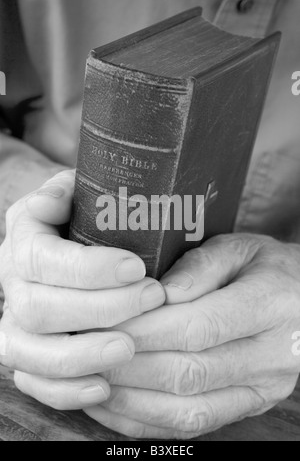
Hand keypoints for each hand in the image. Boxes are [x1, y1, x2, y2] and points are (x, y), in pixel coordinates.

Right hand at [0, 170, 164, 409]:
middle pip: (38, 308)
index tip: (137, 268)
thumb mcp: (74, 193)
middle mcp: (10, 285)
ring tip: (130, 348)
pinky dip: (66, 390)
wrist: (64, 243)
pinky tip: (104, 387)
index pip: (41, 259)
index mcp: (22, 241)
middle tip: (151, 299)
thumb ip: (65, 191)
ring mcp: (14, 324)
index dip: (88, 269)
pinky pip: (34, 382)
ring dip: (82, 354)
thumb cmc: (80, 218)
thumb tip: (51, 201)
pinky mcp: (26, 355)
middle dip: (98, 309)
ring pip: (30, 351)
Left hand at [84, 234, 299, 438]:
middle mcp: (272, 356)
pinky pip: (194, 426)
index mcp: (271, 306)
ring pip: (190, 410)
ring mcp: (262, 389)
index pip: (199, 327)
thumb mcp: (239, 247)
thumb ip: (201, 266)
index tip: (105, 324)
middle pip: (190, 373)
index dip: (146, 331)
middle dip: (130, 366)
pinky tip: (115, 405)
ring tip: (92, 381)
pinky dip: (147, 421)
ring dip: (132, 401)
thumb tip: (161, 295)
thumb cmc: (264, 267)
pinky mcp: (248, 406)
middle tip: (87, 352)